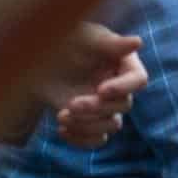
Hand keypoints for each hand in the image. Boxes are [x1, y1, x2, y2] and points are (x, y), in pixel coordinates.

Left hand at [39, 21, 146, 148]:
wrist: (39, 61)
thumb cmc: (66, 41)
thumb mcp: (86, 38)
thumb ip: (110, 43)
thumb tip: (138, 42)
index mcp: (124, 65)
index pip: (138, 80)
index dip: (123, 88)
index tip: (101, 90)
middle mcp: (120, 87)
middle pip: (123, 106)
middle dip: (97, 108)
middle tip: (71, 104)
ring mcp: (106, 107)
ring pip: (112, 125)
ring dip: (88, 125)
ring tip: (61, 117)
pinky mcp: (91, 122)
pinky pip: (97, 140)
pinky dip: (81, 139)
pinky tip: (61, 130)